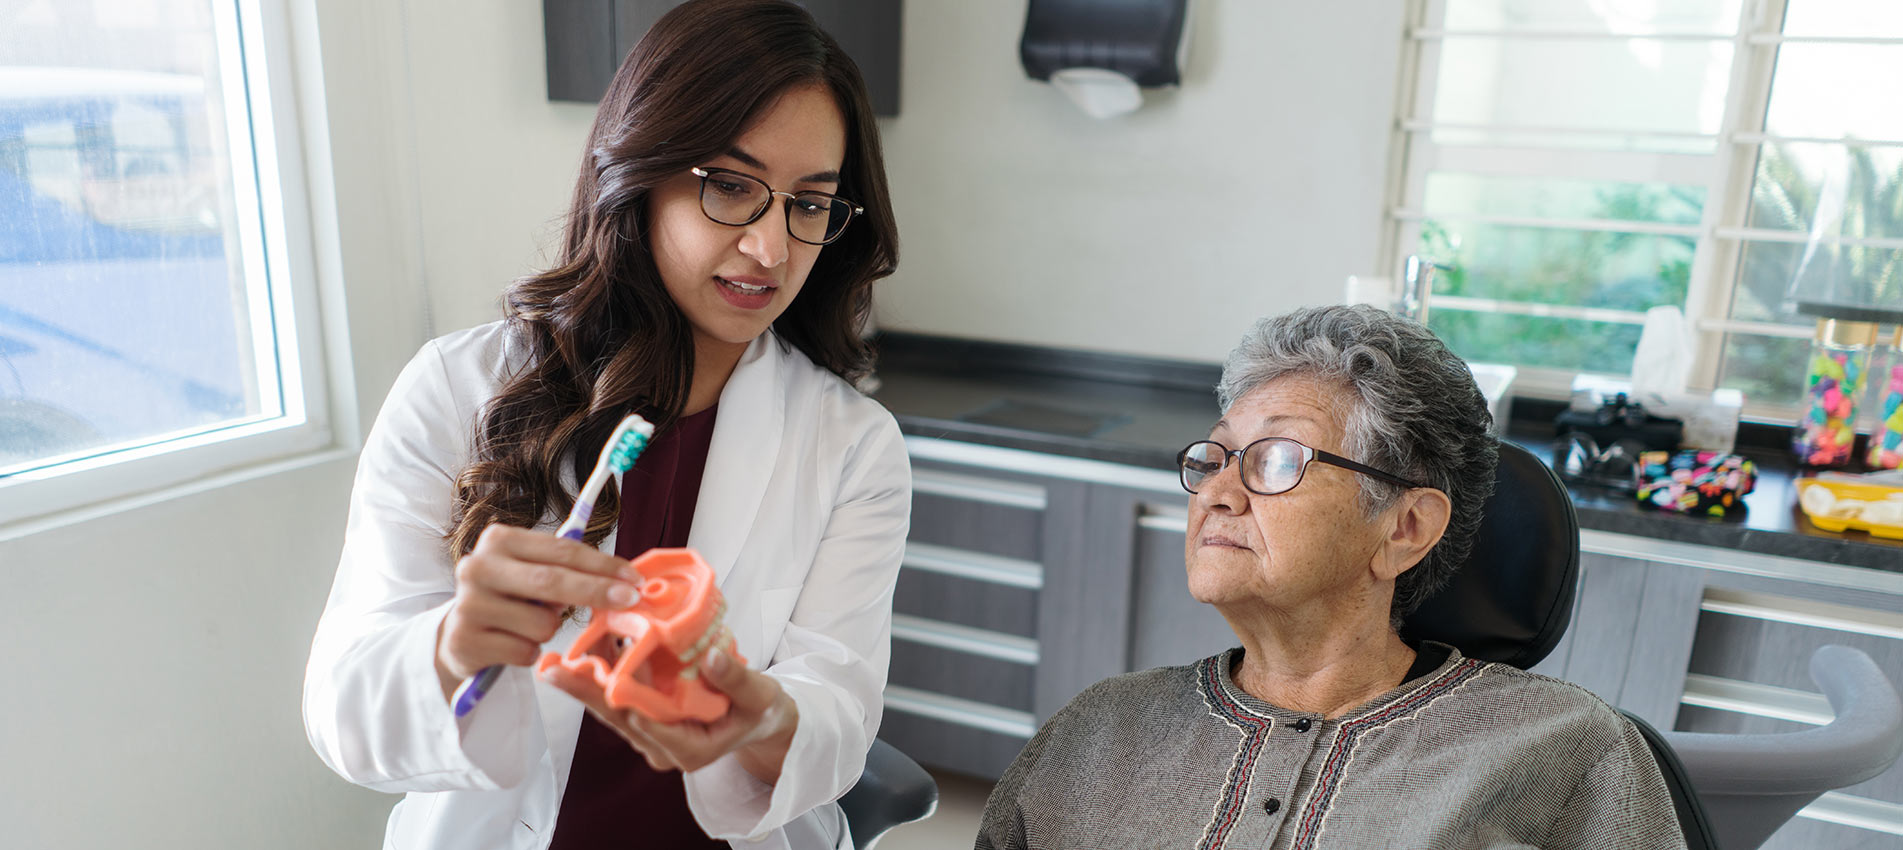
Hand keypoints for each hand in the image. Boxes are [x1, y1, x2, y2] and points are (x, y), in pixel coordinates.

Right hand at [434, 524, 643, 700]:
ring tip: (527, 625)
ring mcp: (467, 604)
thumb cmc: (510, 598)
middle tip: (630, 600)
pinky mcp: (464, 641)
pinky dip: (529, 652)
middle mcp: (476, 567)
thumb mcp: (531, 572)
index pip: (562, 550)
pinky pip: (525, 652)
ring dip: (548, 629)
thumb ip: (566, 568)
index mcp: (498, 540)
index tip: (634, 578)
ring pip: (542, 623)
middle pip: (552, 581)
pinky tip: (511, 643)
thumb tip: (623, 578)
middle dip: (597, 591)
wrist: (458, 634)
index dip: (603, 565)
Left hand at [541, 647, 799, 782]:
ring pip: (613, 708)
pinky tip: (584, 650)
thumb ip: (735, 680)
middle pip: (620, 717)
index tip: (605, 680)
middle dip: (586, 691)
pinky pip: (620, 697)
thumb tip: (711, 657)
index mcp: (690, 750)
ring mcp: (652, 736)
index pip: (653, 727)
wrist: (759, 719)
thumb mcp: (759, 695)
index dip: (627, 702)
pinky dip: (603, 673)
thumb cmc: (761, 710)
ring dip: (586, 681)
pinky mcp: (646, 720)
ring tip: (557, 658)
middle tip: (554, 670)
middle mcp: (664, 748)